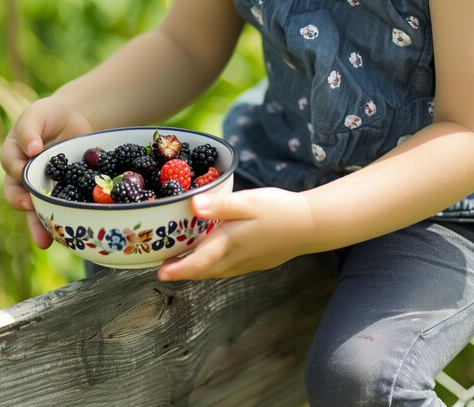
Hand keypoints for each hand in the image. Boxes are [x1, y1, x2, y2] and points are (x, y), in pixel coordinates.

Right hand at [0, 96, 93, 247]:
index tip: (29, 191)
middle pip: (19, 197)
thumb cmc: (49, 116)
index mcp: (14, 155)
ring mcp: (42, 187)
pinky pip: (60, 209)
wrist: (73, 120)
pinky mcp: (62, 193)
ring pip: (37, 210)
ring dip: (41, 228)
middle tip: (38, 229)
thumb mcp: (38, 113)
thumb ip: (30, 127)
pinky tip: (73, 233)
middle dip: (28, 214)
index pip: (11, 167)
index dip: (19, 178)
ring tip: (47, 243)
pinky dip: (64, 221)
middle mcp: (24, 176)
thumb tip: (32, 149)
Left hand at [157, 188, 316, 280]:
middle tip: (164, 266)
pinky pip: (228, 269)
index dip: (177, 270)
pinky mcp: (256, 262)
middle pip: (203, 271)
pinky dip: (213, 266)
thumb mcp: (250, 201)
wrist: (313, 225)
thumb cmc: (280, 210)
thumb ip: (221, 205)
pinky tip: (212, 256)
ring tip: (181, 262)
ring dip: (197, 270)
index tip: (160, 273)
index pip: (198, 263)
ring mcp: (247, 263)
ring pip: (215, 272)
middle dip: (182, 271)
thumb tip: (193, 205)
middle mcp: (236, 258)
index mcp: (230, 243)